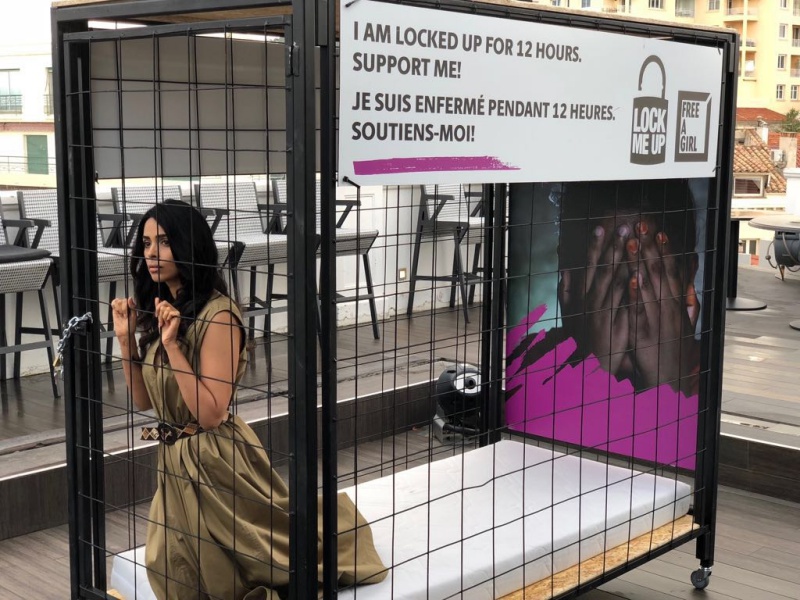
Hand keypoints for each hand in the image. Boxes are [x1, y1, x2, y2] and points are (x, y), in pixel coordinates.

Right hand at [111, 297, 136, 341]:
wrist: (124, 333)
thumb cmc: (130, 326)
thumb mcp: (133, 316)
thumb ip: (132, 307)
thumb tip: (130, 298)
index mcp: (132, 307)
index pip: (128, 300)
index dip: (126, 305)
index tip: (126, 311)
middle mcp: (127, 307)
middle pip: (122, 300)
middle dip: (123, 308)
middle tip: (124, 314)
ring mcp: (120, 308)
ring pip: (117, 301)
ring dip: (118, 307)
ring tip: (121, 313)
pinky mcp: (115, 310)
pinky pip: (113, 303)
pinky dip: (114, 306)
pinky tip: (116, 311)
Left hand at [154, 297, 180, 348]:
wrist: (166, 337)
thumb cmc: (163, 328)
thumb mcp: (159, 316)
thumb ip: (158, 307)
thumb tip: (157, 298)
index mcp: (170, 309)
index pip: (163, 302)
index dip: (157, 308)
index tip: (156, 315)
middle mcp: (174, 310)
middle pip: (164, 304)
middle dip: (160, 313)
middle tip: (161, 321)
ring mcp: (176, 313)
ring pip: (166, 309)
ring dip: (162, 317)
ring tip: (164, 323)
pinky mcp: (178, 317)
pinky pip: (170, 312)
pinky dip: (167, 318)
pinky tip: (168, 322)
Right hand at [576, 222, 632, 376]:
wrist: (592, 363)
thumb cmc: (583, 335)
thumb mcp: (569, 312)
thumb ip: (566, 290)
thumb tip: (565, 270)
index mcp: (583, 296)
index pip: (589, 266)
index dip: (594, 247)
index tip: (600, 229)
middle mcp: (593, 300)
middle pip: (604, 268)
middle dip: (613, 246)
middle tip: (622, 227)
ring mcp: (606, 311)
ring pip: (616, 280)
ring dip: (624, 259)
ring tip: (634, 242)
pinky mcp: (619, 322)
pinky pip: (626, 301)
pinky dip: (631, 286)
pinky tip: (638, 272)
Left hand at [626, 224, 698, 393]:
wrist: (670, 377)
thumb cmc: (672, 347)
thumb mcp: (683, 322)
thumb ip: (687, 299)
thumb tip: (690, 280)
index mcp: (675, 304)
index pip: (670, 271)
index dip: (665, 250)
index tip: (659, 230)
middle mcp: (668, 308)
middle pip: (660, 272)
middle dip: (651, 247)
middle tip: (642, 226)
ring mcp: (657, 319)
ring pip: (649, 286)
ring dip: (641, 262)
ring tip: (634, 242)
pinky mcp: (645, 333)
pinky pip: (639, 310)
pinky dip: (636, 294)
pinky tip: (631, 278)